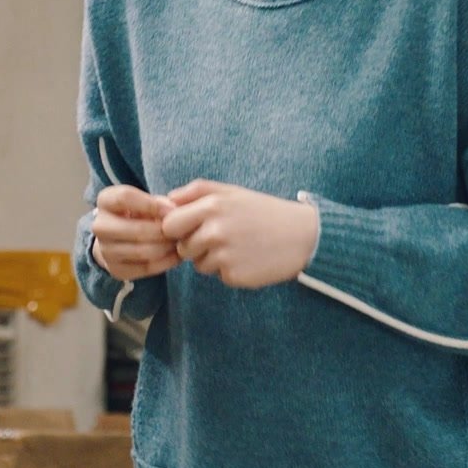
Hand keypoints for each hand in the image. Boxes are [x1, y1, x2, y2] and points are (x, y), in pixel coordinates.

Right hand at [91, 185, 179, 280]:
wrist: (118, 238)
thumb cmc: (138, 213)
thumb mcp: (146, 201)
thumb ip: (160, 203)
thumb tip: (173, 211)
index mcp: (105, 201)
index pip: (125, 198)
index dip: (151, 204)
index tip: (171, 210)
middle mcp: (100, 226)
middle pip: (135, 230)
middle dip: (163, 231)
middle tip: (180, 231)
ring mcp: (105, 250)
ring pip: (142, 251)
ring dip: (166, 248)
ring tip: (180, 242)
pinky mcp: (115, 270)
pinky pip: (145, 268)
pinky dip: (165, 262)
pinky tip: (176, 256)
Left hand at [159, 180, 320, 288]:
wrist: (302, 236)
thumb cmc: (263, 211)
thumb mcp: (231, 192)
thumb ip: (195, 191)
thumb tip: (165, 200)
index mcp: (212, 206)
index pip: (169, 224)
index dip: (177, 228)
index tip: (192, 227)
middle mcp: (215, 231)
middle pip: (182, 247)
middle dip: (194, 245)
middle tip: (221, 237)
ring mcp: (224, 255)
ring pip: (198, 264)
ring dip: (212, 259)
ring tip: (239, 246)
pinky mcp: (234, 275)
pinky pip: (218, 276)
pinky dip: (229, 270)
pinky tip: (248, 258)